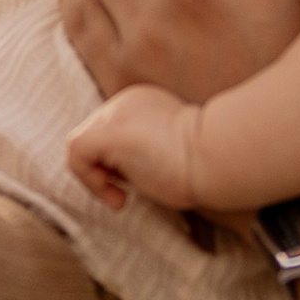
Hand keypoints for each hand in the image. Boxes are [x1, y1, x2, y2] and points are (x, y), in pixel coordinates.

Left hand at [67, 85, 196, 214]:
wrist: (223, 157)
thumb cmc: (209, 165)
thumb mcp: (174, 152)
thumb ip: (147, 152)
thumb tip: (126, 174)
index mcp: (143, 103)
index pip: (110, 131)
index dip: (114, 165)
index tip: (139, 185)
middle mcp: (126, 101)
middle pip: (91, 138)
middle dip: (103, 172)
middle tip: (127, 194)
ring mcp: (116, 113)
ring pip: (80, 146)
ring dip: (94, 179)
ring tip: (121, 197)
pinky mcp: (110, 132)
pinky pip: (76, 152)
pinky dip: (90, 180)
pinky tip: (118, 198)